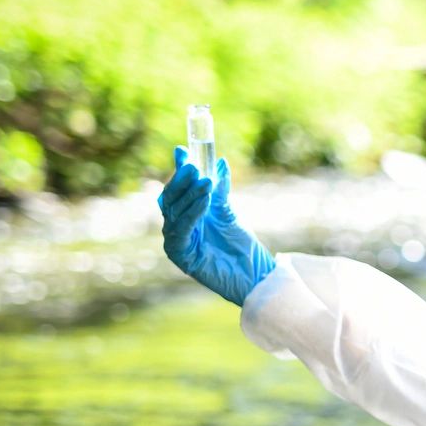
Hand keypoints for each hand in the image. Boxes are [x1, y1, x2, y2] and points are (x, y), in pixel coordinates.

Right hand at [157, 147, 274, 304]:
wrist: (254, 276)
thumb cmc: (242, 247)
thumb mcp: (228, 212)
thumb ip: (220, 189)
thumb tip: (219, 161)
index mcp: (187, 215)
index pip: (177, 188)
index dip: (178, 170)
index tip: (183, 150)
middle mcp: (178, 226)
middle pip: (171, 198)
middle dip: (181, 180)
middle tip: (193, 165)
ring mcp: (176, 240)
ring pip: (174, 211)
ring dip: (189, 194)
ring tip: (205, 180)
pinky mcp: (180, 254)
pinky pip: (182, 229)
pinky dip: (192, 213)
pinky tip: (204, 200)